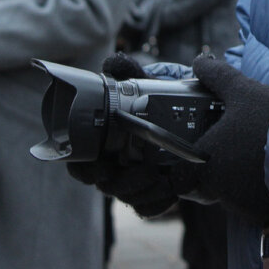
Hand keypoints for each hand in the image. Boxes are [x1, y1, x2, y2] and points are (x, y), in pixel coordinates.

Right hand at [67, 52, 179, 216]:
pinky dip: (159, 202)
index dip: (84, 170)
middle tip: (141, 171)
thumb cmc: (154, 103)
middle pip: (106, 186)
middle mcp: (114, 166)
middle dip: (121, 184)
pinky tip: (171, 190)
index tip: (100, 169)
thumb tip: (114, 61)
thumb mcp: (143, 85)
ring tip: (159, 177)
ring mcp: (133, 182)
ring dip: (142, 191)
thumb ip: (127, 72)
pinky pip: (149, 207)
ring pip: (129, 198)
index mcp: (102, 145)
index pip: (80, 164)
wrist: (188, 119)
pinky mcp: (153, 193)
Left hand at [175, 54, 268, 223]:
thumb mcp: (243, 90)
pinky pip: (256, 204)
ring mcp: (244, 205)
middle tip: (234, 148)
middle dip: (217, 171)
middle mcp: (220, 190)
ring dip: (239, 180)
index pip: (180, 180)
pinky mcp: (268, 214)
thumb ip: (217, 76)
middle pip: (207, 188)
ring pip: (232, 196)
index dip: (186, 168)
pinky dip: (261, 191)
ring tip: (259, 155)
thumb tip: (200, 61)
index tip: (199, 154)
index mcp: (207, 163)